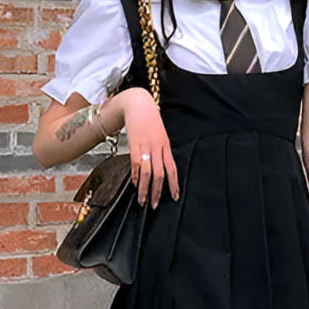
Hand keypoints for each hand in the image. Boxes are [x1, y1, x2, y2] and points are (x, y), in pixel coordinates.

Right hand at [120, 88, 178, 207]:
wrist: (138, 104)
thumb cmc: (149, 119)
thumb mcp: (160, 134)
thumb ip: (161, 149)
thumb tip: (161, 165)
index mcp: (166, 146)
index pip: (172, 169)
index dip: (174, 184)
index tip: (174, 197)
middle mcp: (158, 148)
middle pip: (160, 175)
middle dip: (158, 192)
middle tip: (155, 204)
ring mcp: (146, 147)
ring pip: (148, 173)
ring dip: (145, 189)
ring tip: (143, 200)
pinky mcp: (134, 145)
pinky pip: (136, 165)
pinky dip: (136, 176)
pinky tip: (135, 184)